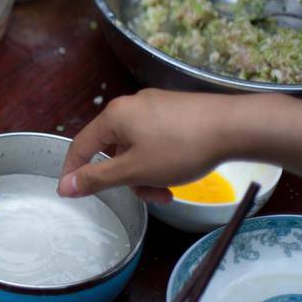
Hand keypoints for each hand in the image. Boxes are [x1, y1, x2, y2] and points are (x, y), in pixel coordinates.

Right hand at [57, 90, 238, 202]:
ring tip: (168, 190)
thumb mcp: (135, 170)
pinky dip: (159, 159)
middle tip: (146, 196)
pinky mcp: (176, 110)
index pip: (81, 146)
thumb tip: (65, 186)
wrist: (236, 126)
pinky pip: (155, 138)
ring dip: (145, 172)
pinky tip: (179, 171)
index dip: (74, 171)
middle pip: (113, 148)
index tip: (71, 193)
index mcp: (114, 116)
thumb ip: (97, 179)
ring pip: (136, 146)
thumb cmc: (181, 148)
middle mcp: (131, 105)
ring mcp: (156, 105)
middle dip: (125, 177)